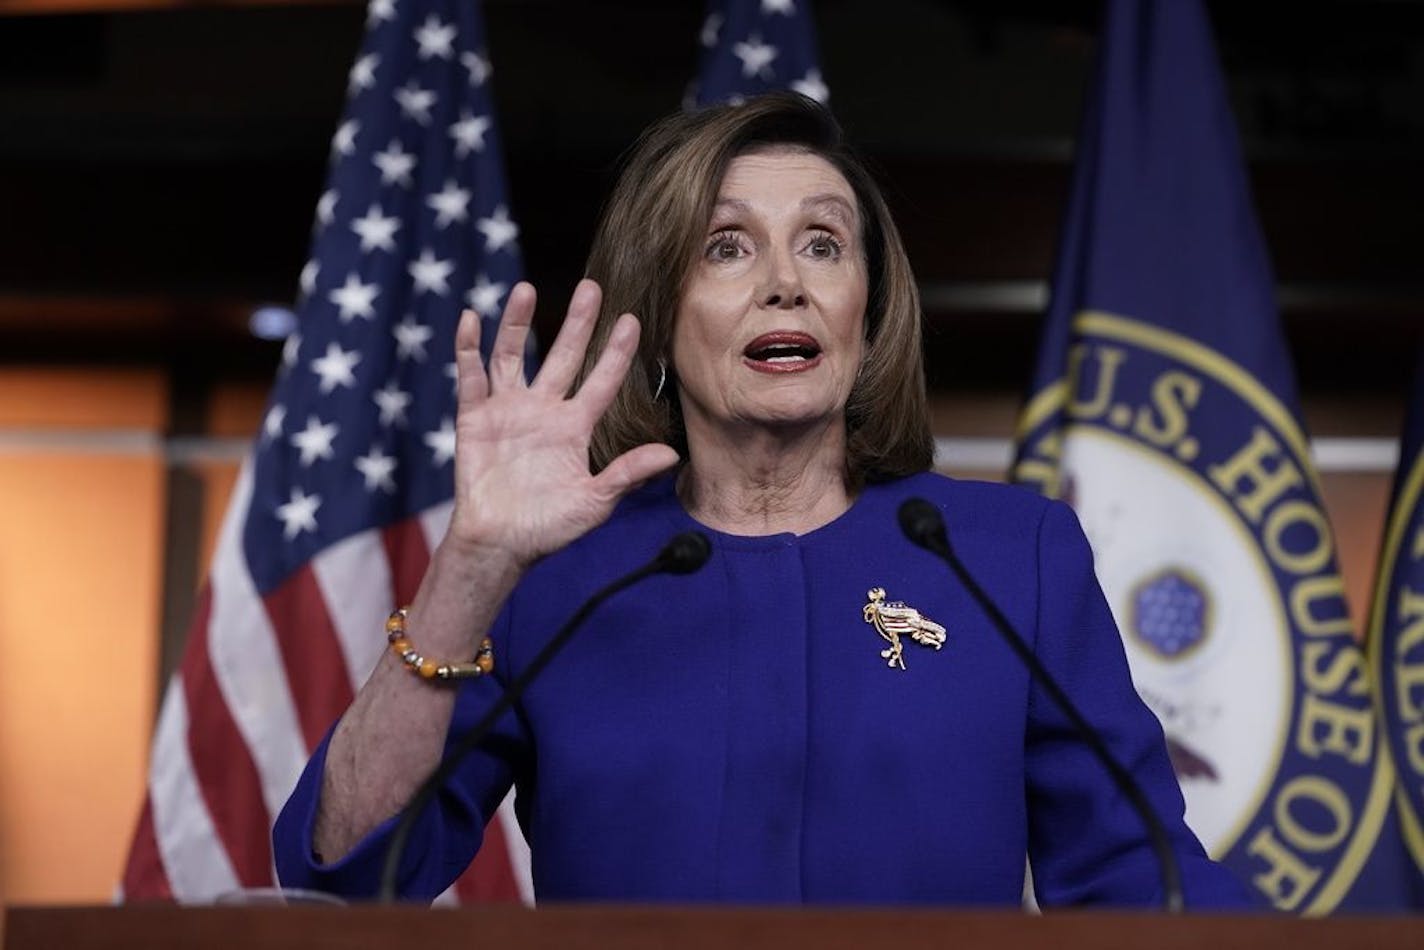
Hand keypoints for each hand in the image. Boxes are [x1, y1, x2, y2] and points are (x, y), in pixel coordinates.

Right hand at [445, 279, 678, 568]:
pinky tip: (470, 320)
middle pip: (562, 356)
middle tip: (591, 286)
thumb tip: (671, 456)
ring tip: (525, 289)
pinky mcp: (475, 419)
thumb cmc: (549, 528)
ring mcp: (508, 411)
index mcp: (575, 427)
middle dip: (577, 323)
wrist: (500, 545)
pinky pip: (471, 378)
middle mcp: (544, 410)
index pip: (602, 381)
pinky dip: (468, 349)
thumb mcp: (595, 502)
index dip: (616, 352)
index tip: (632, 321)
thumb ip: (627, 475)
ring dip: (516, 323)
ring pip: (513, 356)